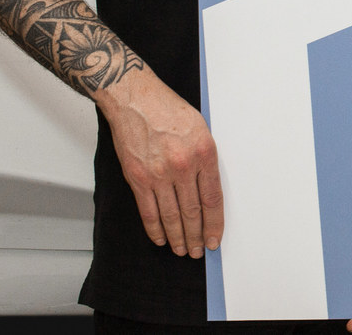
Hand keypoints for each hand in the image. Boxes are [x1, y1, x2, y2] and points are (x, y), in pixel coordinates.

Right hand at [94, 67, 223, 257]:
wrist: (136, 100)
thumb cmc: (169, 109)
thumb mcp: (201, 128)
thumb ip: (206, 157)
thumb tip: (209, 186)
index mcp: (204, 152)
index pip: (213, 198)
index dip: (215, 223)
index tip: (215, 238)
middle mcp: (183, 166)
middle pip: (192, 212)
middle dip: (198, 235)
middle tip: (200, 251)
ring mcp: (158, 173)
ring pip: (171, 216)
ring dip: (178, 237)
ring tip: (184, 250)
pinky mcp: (137, 177)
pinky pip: (148, 210)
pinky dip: (155, 228)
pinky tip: (161, 238)